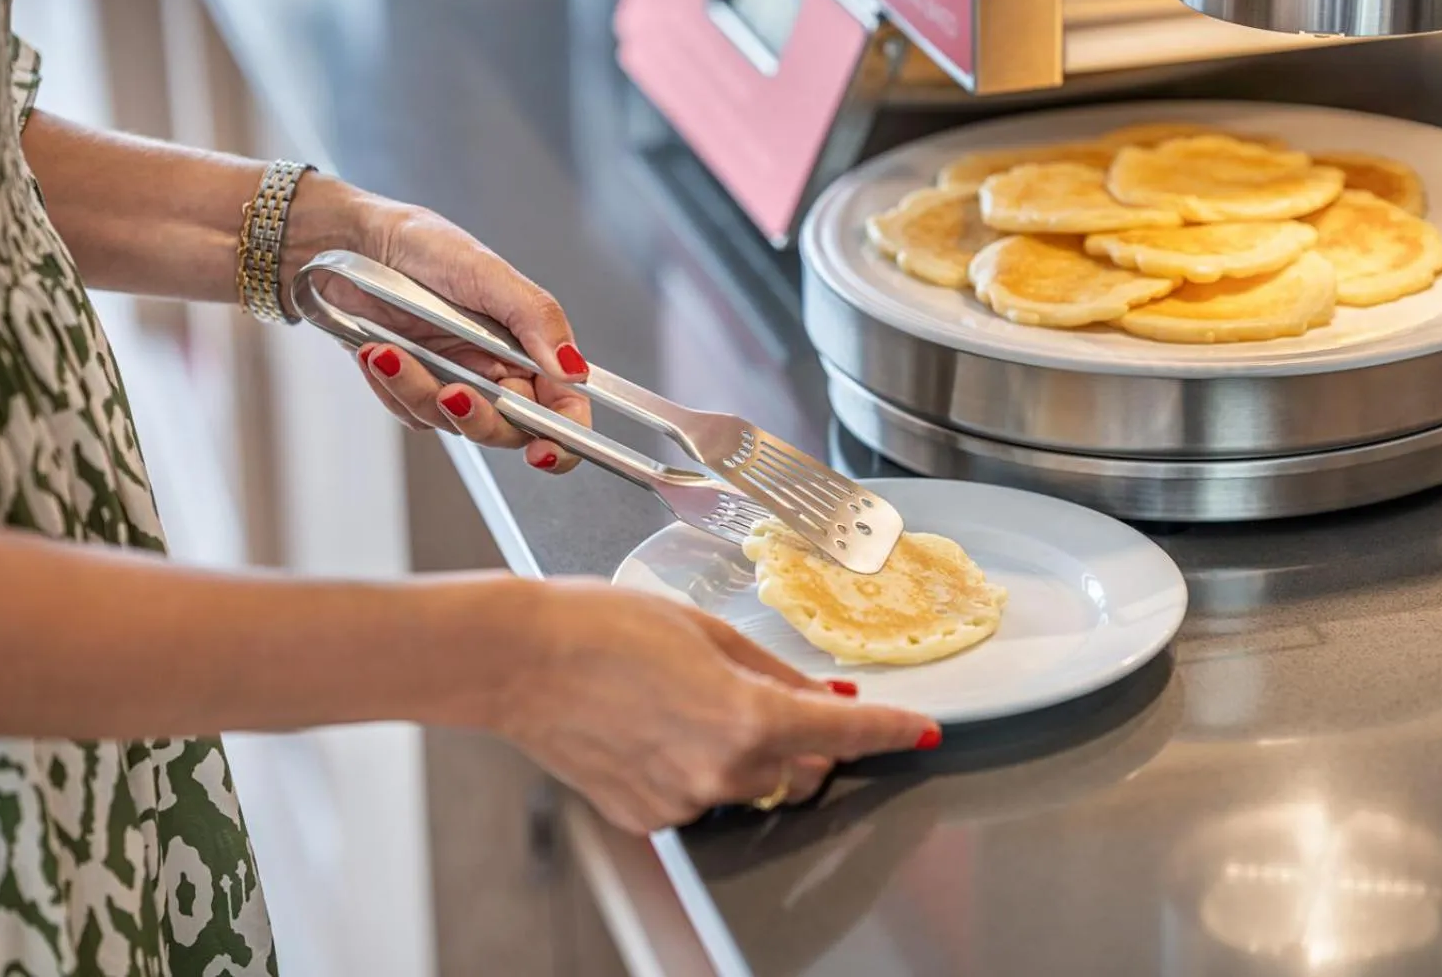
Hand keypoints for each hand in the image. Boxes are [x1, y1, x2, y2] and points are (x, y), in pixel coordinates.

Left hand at [326, 197, 589, 472]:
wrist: (354, 243)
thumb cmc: (424, 245)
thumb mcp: (487, 272)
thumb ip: (536, 319)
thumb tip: (573, 367)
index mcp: (530, 344)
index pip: (563, 405)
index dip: (562, 437)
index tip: (543, 450)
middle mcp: (498, 369)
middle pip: (508, 429)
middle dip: (479, 418)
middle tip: (453, 394)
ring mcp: (457, 381)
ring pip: (453, 424)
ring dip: (419, 392)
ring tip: (390, 351)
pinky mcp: (416, 387)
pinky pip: (412, 413)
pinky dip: (393, 386)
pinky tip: (378, 350)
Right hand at [494, 581, 941, 833]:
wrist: (518, 659)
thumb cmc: (600, 626)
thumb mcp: (706, 629)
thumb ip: (776, 673)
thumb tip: (824, 701)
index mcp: (747, 716)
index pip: (848, 736)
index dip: (895, 732)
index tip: (922, 732)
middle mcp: (722, 771)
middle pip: (804, 769)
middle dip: (805, 736)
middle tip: (767, 692)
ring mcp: (684, 800)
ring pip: (752, 784)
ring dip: (748, 751)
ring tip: (689, 699)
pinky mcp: (649, 815)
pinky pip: (701, 795)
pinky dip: (699, 767)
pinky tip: (657, 726)